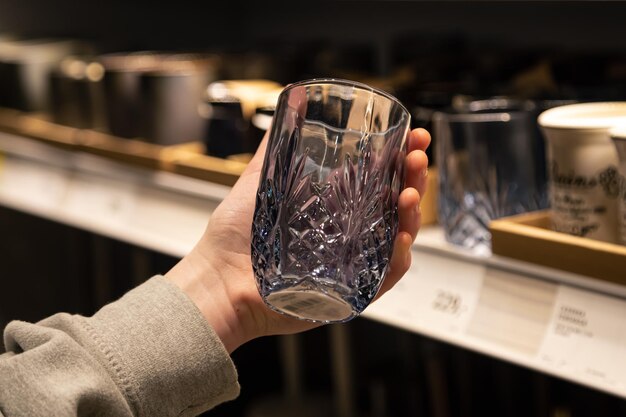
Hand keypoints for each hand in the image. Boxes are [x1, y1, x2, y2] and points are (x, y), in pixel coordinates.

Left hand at [166, 128, 430, 352]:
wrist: (217, 280)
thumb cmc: (234, 236)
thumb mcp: (260, 181)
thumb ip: (277, 146)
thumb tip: (290, 103)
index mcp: (335, 207)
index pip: (380, 179)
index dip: (402, 158)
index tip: (414, 136)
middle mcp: (349, 233)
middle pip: (396, 205)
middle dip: (414, 178)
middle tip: (417, 157)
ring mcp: (351, 262)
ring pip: (397, 239)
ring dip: (411, 216)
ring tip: (408, 192)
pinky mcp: (348, 292)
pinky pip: (384, 278)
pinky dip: (397, 260)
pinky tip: (400, 239)